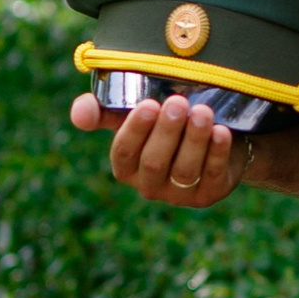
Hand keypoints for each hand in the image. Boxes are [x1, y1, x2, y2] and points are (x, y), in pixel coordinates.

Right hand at [71, 86, 245, 207]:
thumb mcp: (134, 114)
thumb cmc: (166, 122)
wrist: (215, 135)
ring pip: (184, 170)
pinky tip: (221, 132)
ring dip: (194, 139)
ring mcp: (180, 194)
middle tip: (177, 103)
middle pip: (154, 162)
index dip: (135, 131)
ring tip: (203, 112)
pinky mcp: (209, 194)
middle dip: (166, 132)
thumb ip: (103, 111)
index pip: (124, 154)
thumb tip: (78, 116)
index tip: (148, 105)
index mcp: (126, 167)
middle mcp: (149, 185)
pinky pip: (212, 175)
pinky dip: (217, 153)